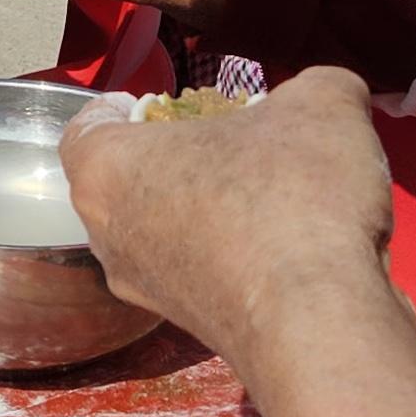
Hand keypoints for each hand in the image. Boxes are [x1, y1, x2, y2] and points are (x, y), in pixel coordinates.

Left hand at [61, 67, 400, 376]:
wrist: (316, 320)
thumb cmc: (292, 193)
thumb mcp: (322, 104)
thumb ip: (318, 85)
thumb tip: (327, 94)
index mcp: (106, 169)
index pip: (88, 129)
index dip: (122, 110)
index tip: (156, 104)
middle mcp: (108, 235)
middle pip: (126, 184)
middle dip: (171, 161)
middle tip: (224, 142)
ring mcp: (145, 291)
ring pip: (162, 234)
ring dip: (203, 212)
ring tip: (264, 192)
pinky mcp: (190, 330)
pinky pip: (199, 276)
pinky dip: (229, 258)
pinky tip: (284, 245)